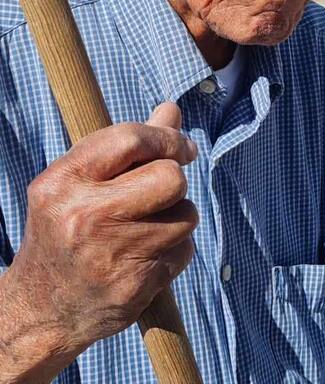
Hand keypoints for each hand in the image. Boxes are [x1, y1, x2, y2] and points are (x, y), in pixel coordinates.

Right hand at [0, 104, 198, 381]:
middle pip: (170, 177)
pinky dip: (174, 250)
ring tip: (143, 230)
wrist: (43, 311)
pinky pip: (184, 249)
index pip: (130, 139)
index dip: (167, 138)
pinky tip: (144, 258)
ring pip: (186, 214)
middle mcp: (83, 216)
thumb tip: (171, 109)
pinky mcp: (135, 283)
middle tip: (159, 192)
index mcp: (62, 183)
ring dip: (176, 218)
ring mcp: (110, 253)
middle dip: (174, 180)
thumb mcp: (78, 184)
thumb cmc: (65, 232)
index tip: (182, 147)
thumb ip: (126, 146)